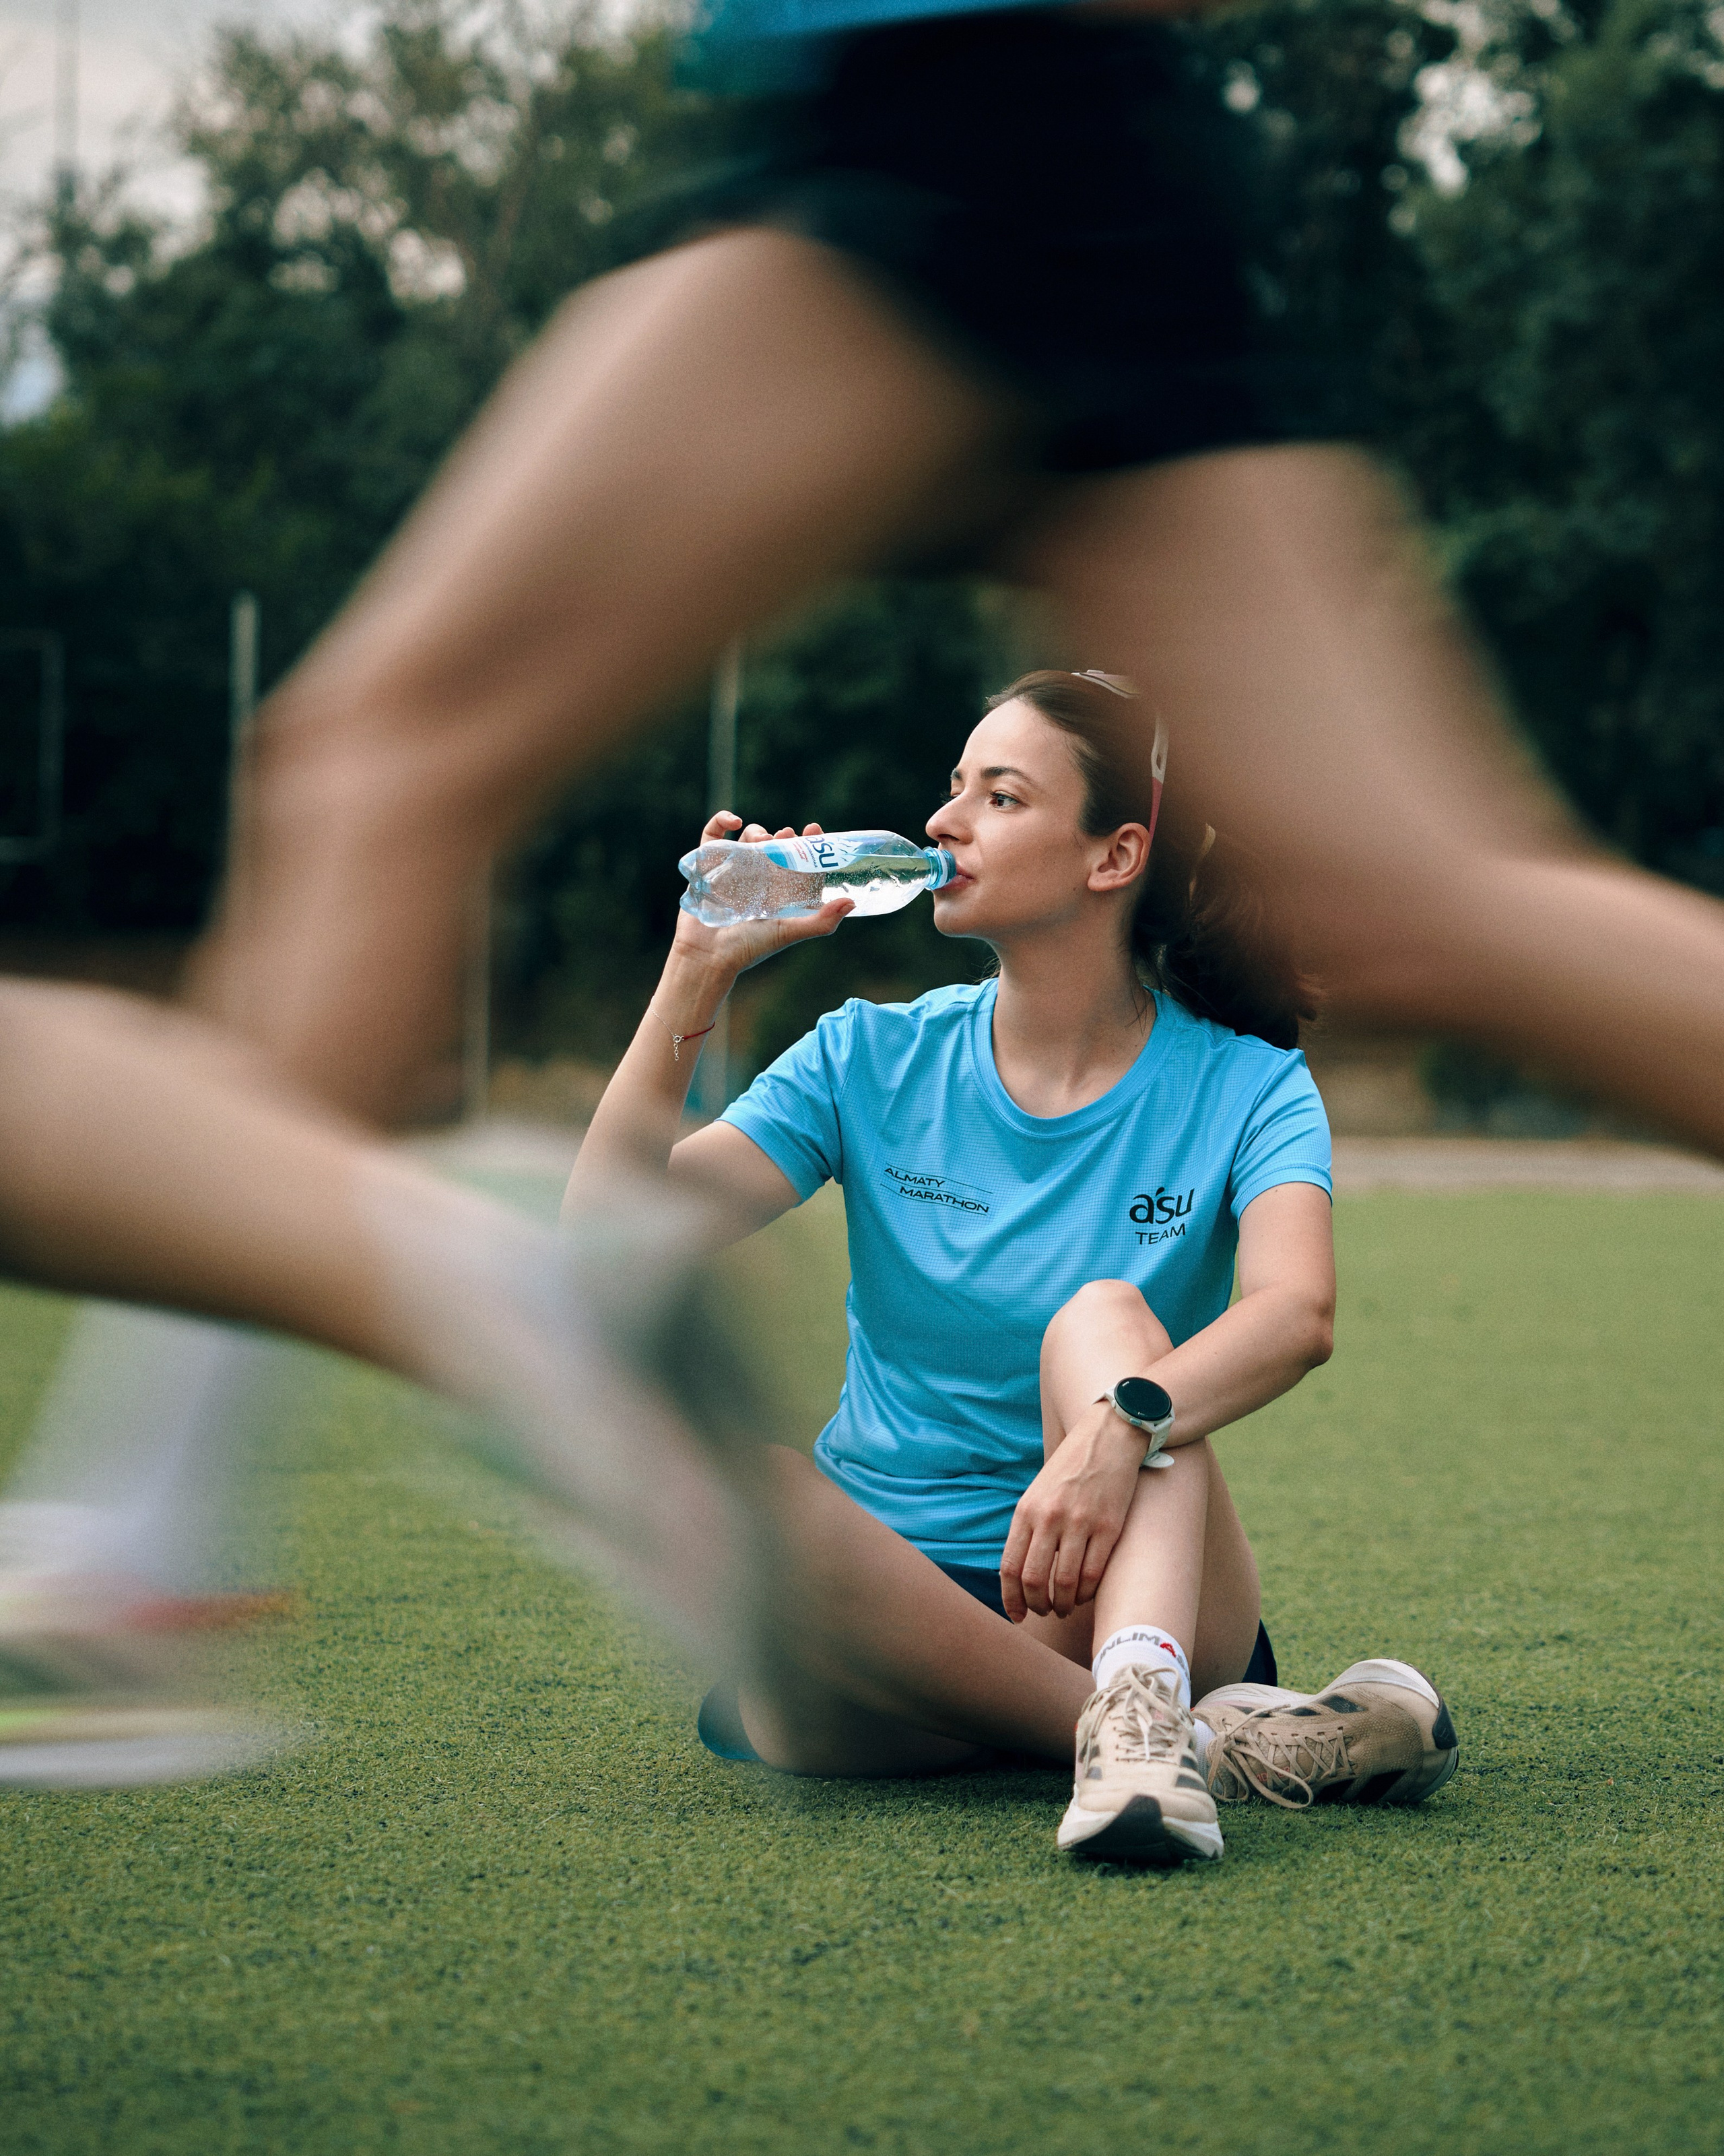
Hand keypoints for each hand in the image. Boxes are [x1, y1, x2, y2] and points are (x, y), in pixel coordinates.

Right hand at [671, 813, 852, 982]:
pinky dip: (720, 821)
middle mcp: (758, 881)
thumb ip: (820, 922)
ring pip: (748, 840)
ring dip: (757, 832)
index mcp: (780, 894)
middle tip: (787, 833)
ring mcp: (732, 872)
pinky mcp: (707, 867)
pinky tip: (733, 821)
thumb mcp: (789, 933)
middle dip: (783, 836)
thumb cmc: (748, 948)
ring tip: (761, 840)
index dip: (807, 844)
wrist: (708, 957)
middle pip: (774, 848)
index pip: (798, 862)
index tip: (812, 829)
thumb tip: (852, 902)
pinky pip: (712, 837)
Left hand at [999, 1404, 1146, 1621]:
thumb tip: (1019, 1575)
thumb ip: (1028, 1529)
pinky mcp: (1108, 1526)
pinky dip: (1087, 1593)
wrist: (1108, 1437)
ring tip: (1065, 1607)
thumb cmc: (1070, 1469)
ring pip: (1066, 1583)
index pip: (1010, 1567)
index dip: (1011, 1599)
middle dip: (1038, 1606)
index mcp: (1026, 1510)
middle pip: (1035, 1580)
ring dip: (1064, 1604)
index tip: (1018, 1616)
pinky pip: (1093, 1574)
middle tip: (1045, 1612)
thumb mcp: (1038, 1493)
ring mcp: (1080, 1522)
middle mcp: (1049, 1517)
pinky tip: (1085, 1594)